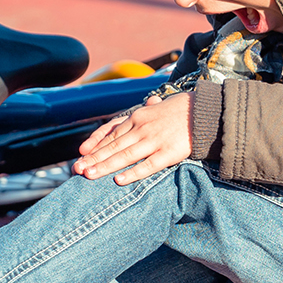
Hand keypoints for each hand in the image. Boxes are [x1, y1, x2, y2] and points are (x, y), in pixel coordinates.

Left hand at [75, 93, 192, 185]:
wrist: (206, 112)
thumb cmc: (182, 110)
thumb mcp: (158, 106)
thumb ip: (147, 109)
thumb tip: (148, 102)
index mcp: (137, 117)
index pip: (111, 133)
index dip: (95, 145)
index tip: (80, 155)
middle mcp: (142, 128)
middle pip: (113, 146)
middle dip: (93, 159)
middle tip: (76, 169)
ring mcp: (155, 140)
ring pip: (124, 156)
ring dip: (105, 166)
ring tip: (89, 176)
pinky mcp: (168, 153)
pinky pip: (147, 165)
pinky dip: (132, 173)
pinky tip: (119, 180)